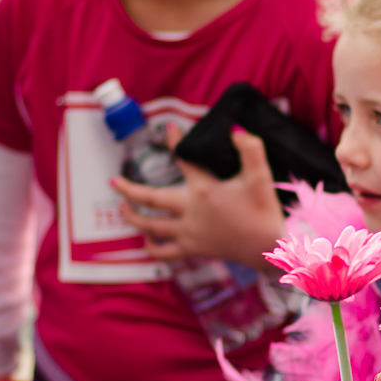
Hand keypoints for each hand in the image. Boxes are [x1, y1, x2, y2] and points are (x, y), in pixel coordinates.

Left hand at [112, 126, 285, 270]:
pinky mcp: (192, 249)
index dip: (174, 141)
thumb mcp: (261, 177)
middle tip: (113, 181)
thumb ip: (251, 149)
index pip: (183, 160)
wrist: (266, 249)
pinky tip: (147, 239)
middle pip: (150, 199)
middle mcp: (190, 212)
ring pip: (150, 226)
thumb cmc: (263, 212)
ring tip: (122, 207)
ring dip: (132, 217)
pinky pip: (163, 252)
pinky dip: (151, 247)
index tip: (168, 128)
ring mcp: (188, 233)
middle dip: (128, 189)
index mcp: (204, 191)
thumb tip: (236, 131)